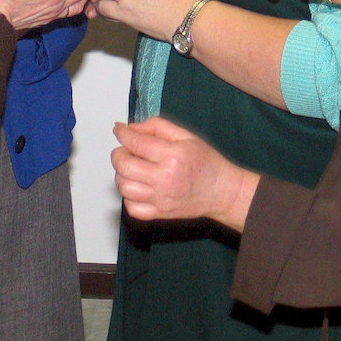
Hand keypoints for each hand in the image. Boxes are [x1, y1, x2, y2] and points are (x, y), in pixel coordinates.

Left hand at [112, 118, 257, 232]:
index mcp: (173, 156)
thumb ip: (158, 126)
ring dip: (121, 174)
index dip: (123, 133)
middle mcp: (164, 178)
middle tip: (125, 149)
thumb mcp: (187, 135)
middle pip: (125, 166)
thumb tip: (133, 127)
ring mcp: (161, 199)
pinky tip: (137, 186)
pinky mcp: (160, 213)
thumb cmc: (206, 162)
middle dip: (118, 154)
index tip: (119, 130)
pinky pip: (132, 208)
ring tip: (131, 168)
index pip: (136, 142)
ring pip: (124, 187)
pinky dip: (128, 196)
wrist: (222, 191)